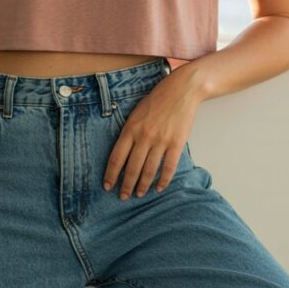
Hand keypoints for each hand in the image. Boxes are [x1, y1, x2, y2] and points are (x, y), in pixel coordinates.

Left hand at [103, 70, 203, 198]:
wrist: (181, 90)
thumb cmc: (156, 101)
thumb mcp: (135, 113)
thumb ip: (129, 132)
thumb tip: (122, 153)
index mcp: (130, 129)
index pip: (116, 157)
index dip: (111, 174)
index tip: (107, 186)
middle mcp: (144, 137)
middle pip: (132, 167)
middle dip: (126, 185)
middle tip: (122, 197)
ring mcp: (161, 141)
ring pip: (149, 170)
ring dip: (143, 185)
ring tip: (138, 194)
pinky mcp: (176, 143)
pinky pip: (168, 167)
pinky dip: (163, 180)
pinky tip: (159, 188)